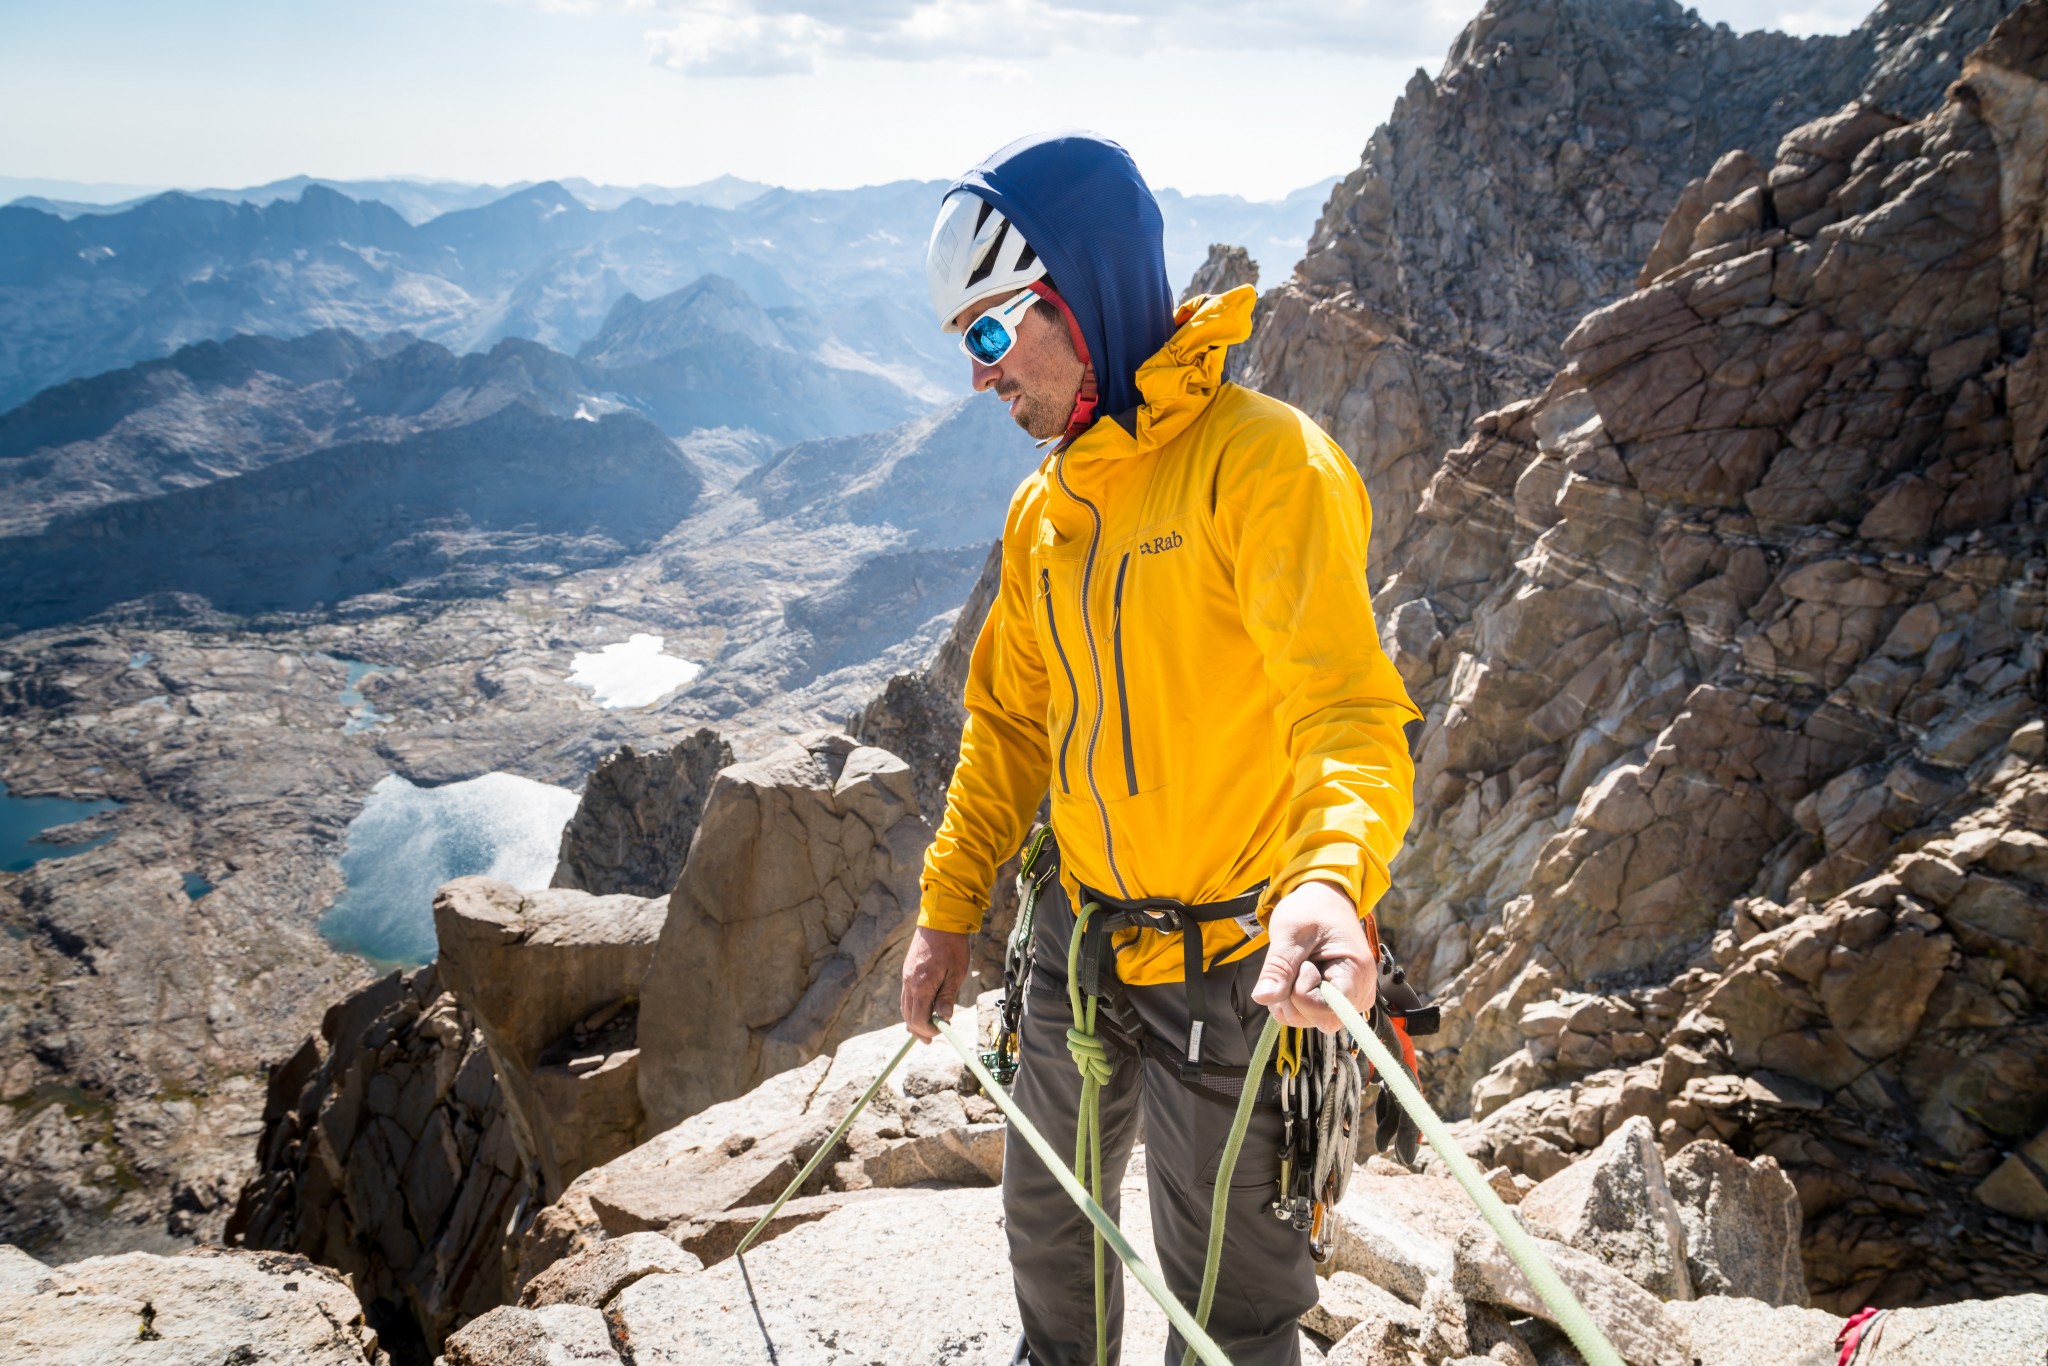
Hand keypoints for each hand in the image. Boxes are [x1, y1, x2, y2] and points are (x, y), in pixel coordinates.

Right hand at [900, 927, 970, 1041]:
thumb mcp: (956, 973)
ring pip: (905, 1007)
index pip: (918, 1019)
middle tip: (930, 1040)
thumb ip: (947, 997)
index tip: (941, 1031)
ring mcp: (906, 977)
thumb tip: (944, 1018)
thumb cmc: (952, 946)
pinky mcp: (907, 971)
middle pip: (908, 1016)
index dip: (928, 1030)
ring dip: (914, 1020)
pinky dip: (912, 1007)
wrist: (940, 920)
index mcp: (922, 985)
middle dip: (919, 1030)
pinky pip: (906, 996)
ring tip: (925, 1030)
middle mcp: (909, 983)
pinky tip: (922, 1010)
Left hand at [1250, 881, 1377, 1032]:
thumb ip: (1278, 967)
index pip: (1327, 1010)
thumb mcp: (1290, 932)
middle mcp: (1360, 993)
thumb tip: (1262, 998)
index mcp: (1356, 972)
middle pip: (1317, 1019)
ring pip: (1307, 1020)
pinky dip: (1292, 999)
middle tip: (1299, 961)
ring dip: (1289, 997)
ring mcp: (1349, 1001)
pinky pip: (1306, 1015)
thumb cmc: (1312, 910)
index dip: (1303, 994)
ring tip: (1299, 965)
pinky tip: (1297, 975)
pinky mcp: (1336, 1003)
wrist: (1324, 902)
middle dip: (1293, 995)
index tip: (1304, 964)